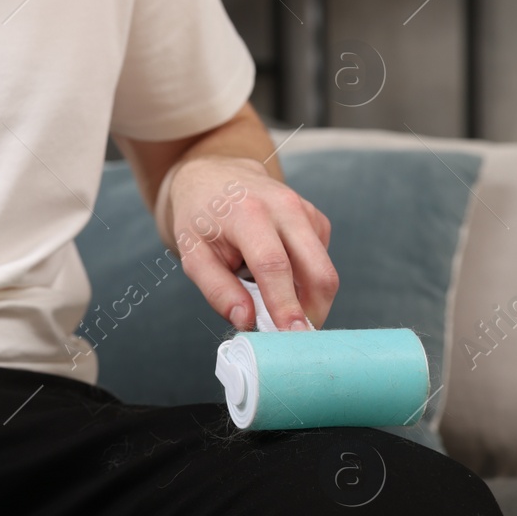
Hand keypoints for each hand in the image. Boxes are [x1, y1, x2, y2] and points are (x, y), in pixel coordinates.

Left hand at [167, 155, 337, 330]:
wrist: (217, 176)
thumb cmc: (201, 218)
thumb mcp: (192, 254)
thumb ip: (217, 289)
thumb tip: (246, 320)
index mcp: (248, 214)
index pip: (273, 266)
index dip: (285, 304)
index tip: (293, 336)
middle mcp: (285, 207)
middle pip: (317, 271)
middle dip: (312, 311)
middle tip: (294, 339)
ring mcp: (306, 211)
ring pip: (324, 270)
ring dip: (309, 299)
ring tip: (276, 307)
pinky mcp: (316, 220)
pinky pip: (320, 262)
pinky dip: (305, 281)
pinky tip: (280, 276)